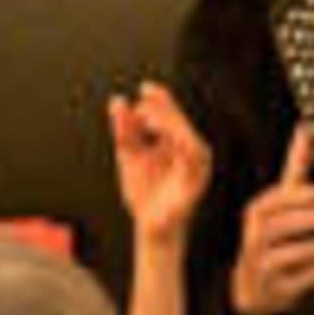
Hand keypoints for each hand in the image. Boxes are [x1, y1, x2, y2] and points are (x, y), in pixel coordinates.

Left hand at [111, 83, 212, 250]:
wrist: (149, 227)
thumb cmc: (144, 193)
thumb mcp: (128, 154)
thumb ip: (124, 129)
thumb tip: (117, 101)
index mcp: (177, 143)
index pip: (172, 116)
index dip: (162, 99)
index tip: (145, 87)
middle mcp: (190, 152)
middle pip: (180, 123)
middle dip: (163, 109)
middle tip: (141, 106)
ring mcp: (196, 167)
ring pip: (188, 136)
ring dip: (169, 123)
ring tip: (146, 119)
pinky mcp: (197, 181)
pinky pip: (192, 156)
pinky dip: (176, 141)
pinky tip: (158, 135)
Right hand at [230, 125, 313, 314]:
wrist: (252, 289)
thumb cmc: (273, 238)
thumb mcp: (282, 201)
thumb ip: (296, 167)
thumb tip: (306, 128)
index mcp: (259, 210)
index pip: (284, 198)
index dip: (310, 196)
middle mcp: (255, 236)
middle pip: (293, 223)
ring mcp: (262, 264)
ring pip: (301, 250)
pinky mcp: (274, 289)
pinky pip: (306, 276)